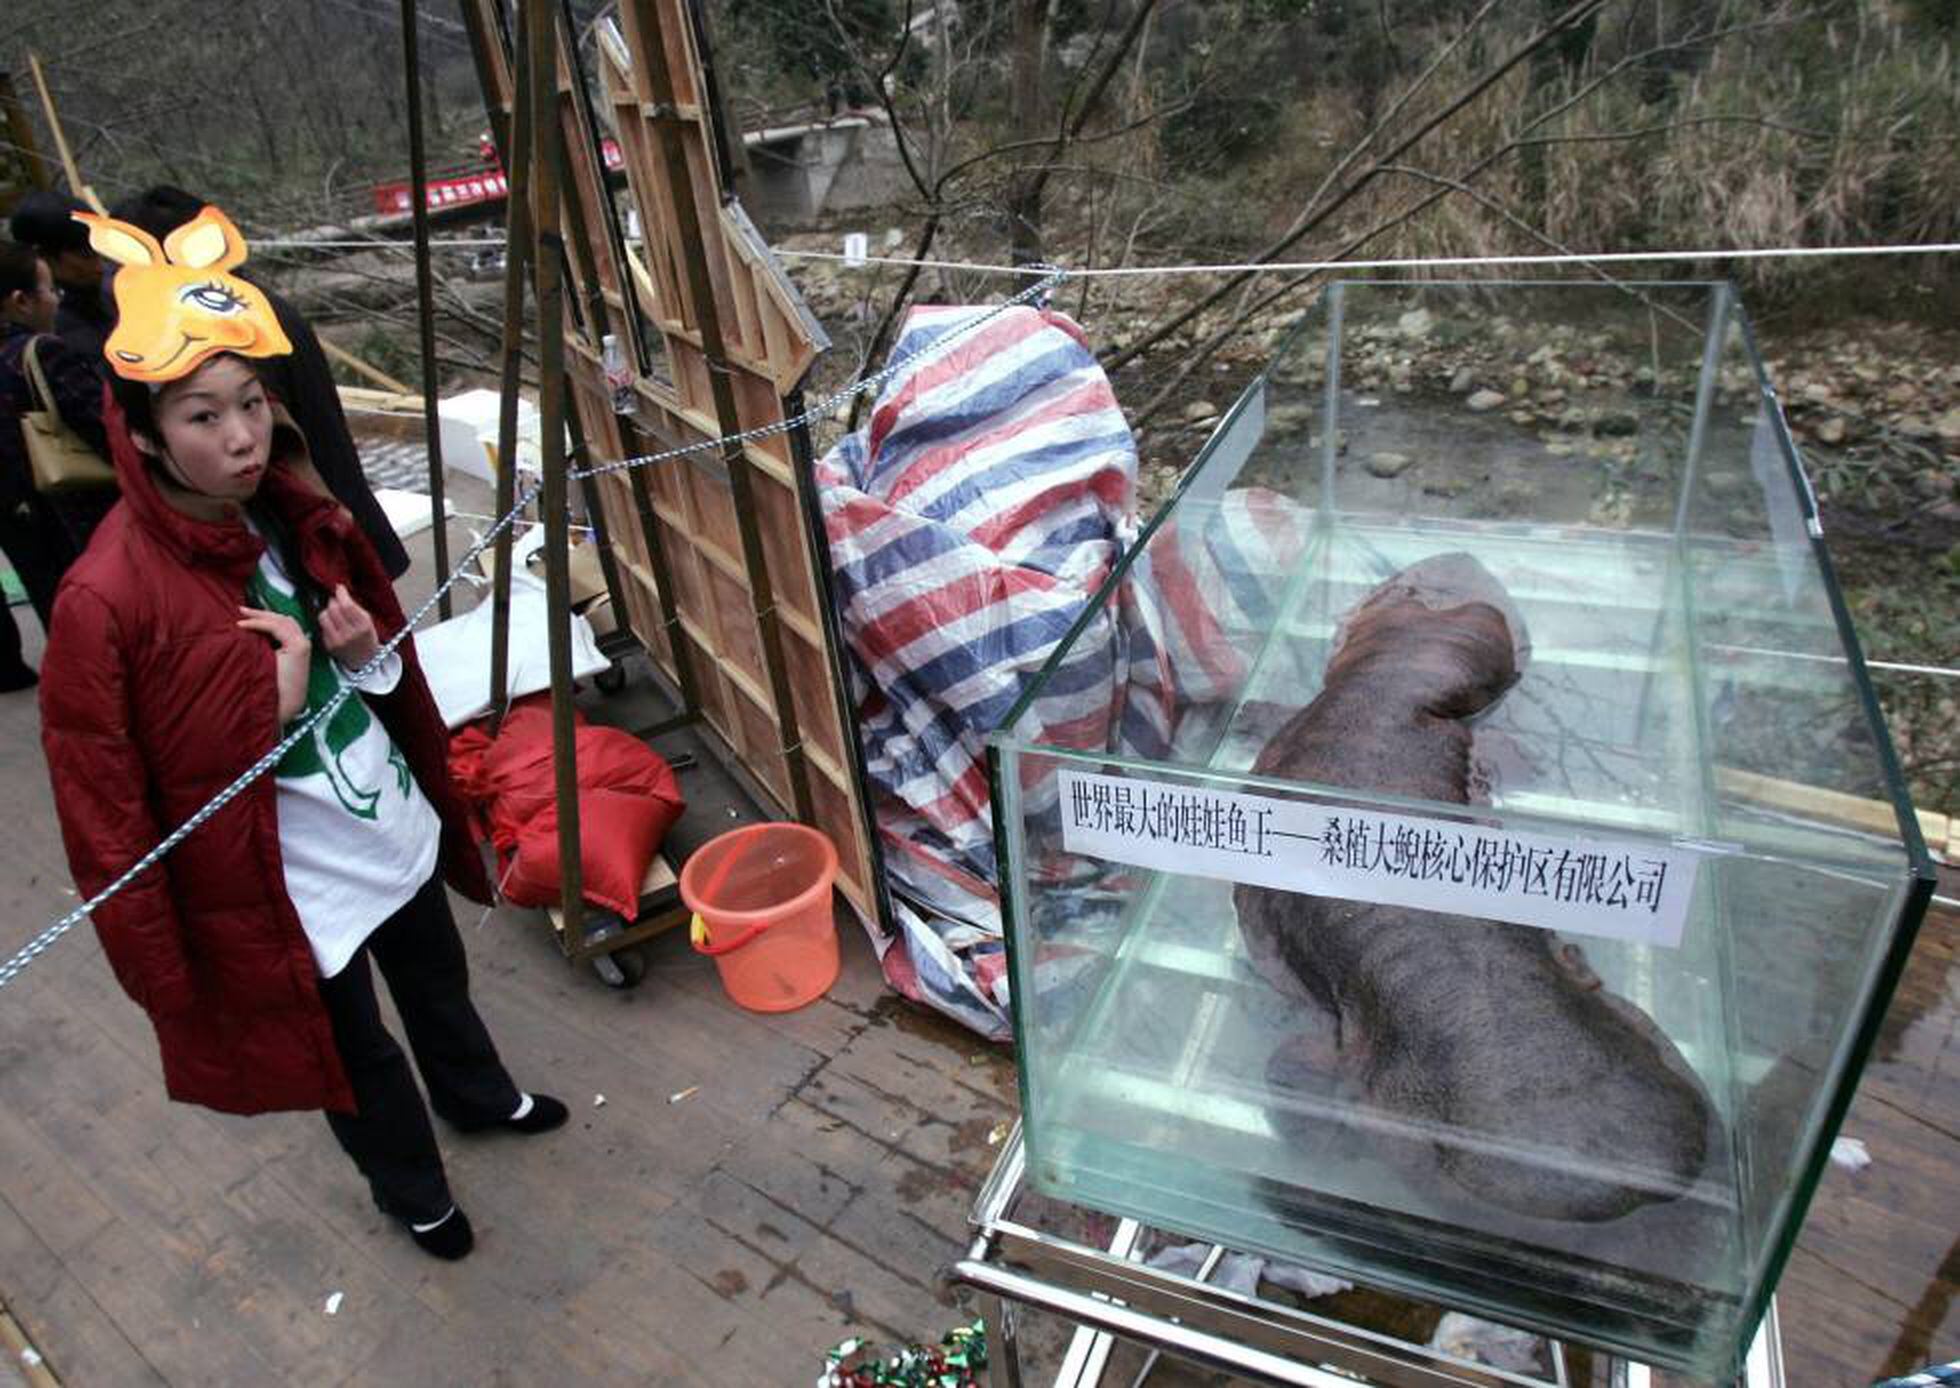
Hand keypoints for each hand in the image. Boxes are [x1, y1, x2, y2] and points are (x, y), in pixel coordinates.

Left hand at [236, 607, 311, 723]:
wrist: (278, 708)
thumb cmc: (268, 691)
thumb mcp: (265, 665)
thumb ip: (263, 649)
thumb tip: (246, 636)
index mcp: (296, 649)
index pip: (284, 625)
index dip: (265, 618)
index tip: (244, 617)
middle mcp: (302, 644)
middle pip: (284, 620)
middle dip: (262, 613)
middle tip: (241, 610)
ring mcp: (302, 645)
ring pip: (282, 621)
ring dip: (260, 616)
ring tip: (241, 614)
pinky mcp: (299, 648)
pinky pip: (277, 628)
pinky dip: (259, 623)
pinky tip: (243, 625)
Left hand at [318, 584, 379, 671]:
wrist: (365, 660)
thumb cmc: (366, 636)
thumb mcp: (368, 621)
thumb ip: (355, 606)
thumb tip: (339, 591)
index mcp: (363, 626)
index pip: (347, 606)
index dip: (341, 594)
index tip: (339, 588)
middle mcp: (350, 634)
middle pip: (333, 609)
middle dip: (334, 601)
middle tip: (337, 601)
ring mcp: (338, 641)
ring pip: (324, 616)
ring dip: (327, 611)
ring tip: (334, 613)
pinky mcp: (328, 645)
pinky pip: (322, 626)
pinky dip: (326, 622)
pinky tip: (333, 625)